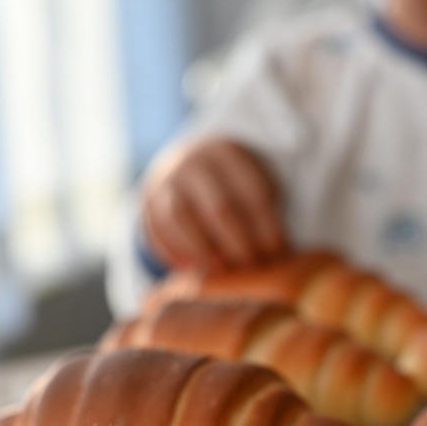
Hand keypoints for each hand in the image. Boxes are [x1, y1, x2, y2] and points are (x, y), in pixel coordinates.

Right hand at [142, 137, 286, 270]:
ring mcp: (167, 180)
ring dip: (203, 250)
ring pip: (180, 217)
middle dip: (239, 244)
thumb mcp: (255, 182)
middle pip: (219, 208)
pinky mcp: (147, 200)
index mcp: (230, 154)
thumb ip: (264, 213)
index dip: (268, 228)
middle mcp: (195, 163)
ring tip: (222, 271)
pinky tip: (192, 270)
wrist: (189, 163)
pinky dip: (173, 252)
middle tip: (252, 267)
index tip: (278, 253)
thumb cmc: (234, 184)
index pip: (253, 193)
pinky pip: (155, 228)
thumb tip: (279, 257)